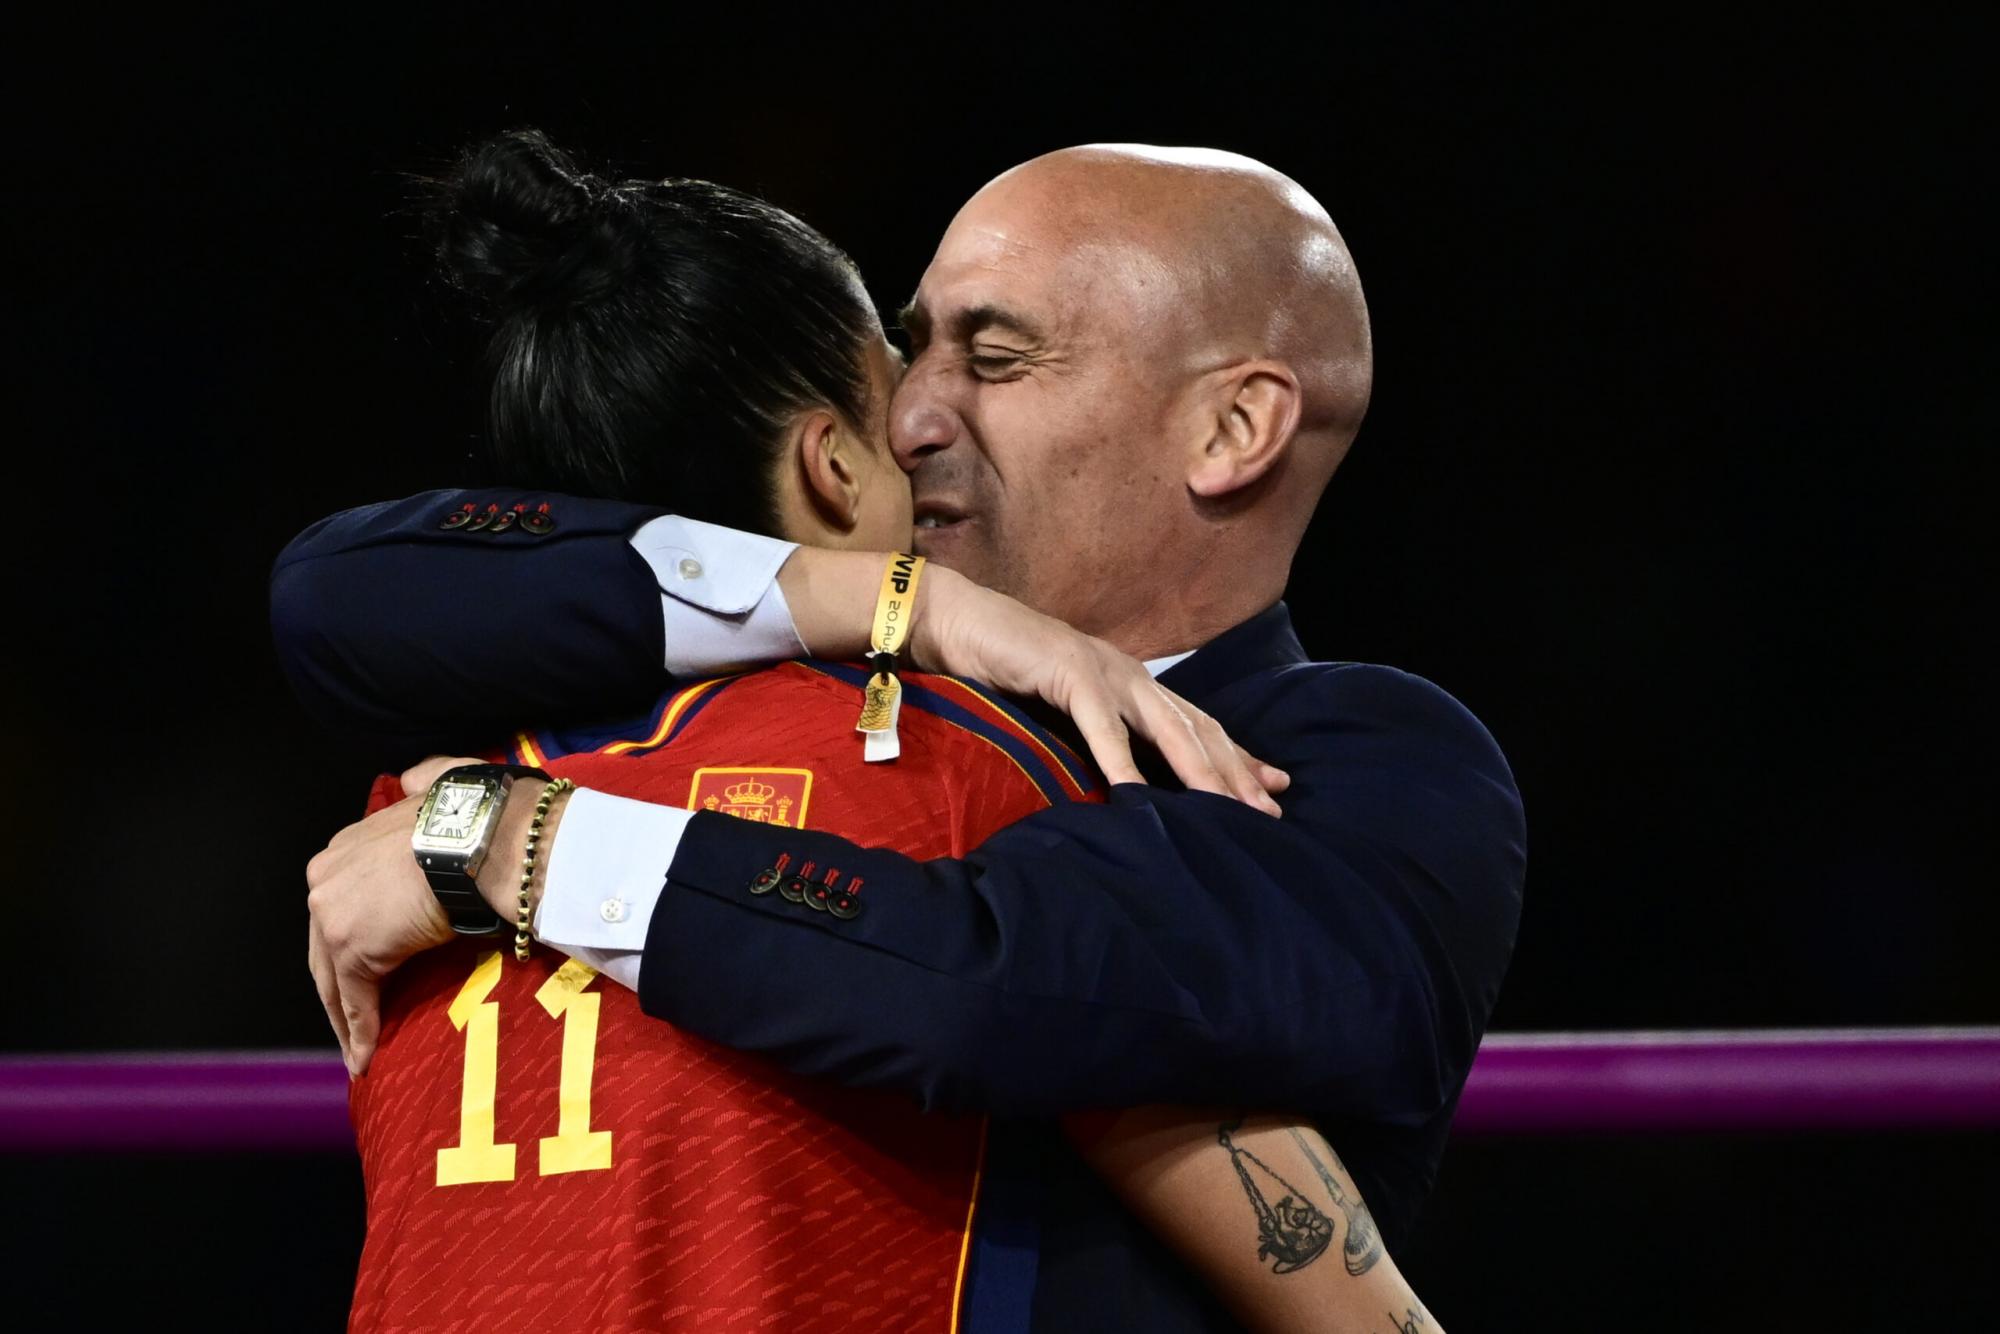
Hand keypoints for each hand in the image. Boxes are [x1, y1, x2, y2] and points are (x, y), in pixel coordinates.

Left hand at [305, 755, 470, 1075]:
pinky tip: (364, 1058)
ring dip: (346, 1017)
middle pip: (324, 947)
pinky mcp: (353, 951)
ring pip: (334, 980)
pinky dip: (360, 1032)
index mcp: (343, 847)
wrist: (483, 835)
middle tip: (352, 1019)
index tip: (367, 961)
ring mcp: (332, 917)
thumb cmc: (474, 811)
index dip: (350, 938)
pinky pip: (356, 1001)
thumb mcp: (439, 781)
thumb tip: (415, 780)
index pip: (338, 905)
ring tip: (358, 1049)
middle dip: (337, 986)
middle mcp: (325, 879)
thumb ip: (421, 783)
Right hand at [912, 568, 1288, 814]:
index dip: (1238, 756)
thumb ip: (1096, 733)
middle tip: (1269, 813)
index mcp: (1132, 683)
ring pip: (1166, 728)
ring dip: (1199, 771)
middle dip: (1236, 772)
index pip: (1199, 724)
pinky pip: (1101, 725)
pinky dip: (1121, 762)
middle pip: (1197, 729)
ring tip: (1225, 810)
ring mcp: (1103, 671)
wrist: (958, 621)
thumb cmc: (1006, 669)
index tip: (1274, 788)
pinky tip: (1136, 795)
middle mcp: (1130, 675)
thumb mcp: (1063, 708)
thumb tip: (1121, 781)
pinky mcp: (1068, 672)